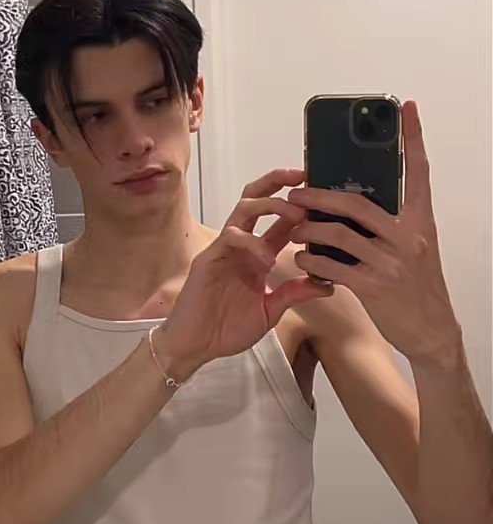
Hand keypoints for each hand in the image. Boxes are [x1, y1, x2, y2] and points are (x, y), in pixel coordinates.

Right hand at [159, 169, 333, 378]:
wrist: (195, 346)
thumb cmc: (226, 329)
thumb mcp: (270, 312)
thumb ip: (293, 294)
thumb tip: (328, 284)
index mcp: (257, 256)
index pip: (279, 221)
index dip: (299, 206)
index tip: (323, 197)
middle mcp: (241, 247)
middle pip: (256, 200)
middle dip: (279, 183)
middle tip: (304, 178)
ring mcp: (223, 250)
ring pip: (244, 209)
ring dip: (272, 206)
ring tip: (295, 216)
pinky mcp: (209, 258)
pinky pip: (231, 237)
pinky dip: (252, 243)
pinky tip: (267, 259)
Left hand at [287, 101, 460, 363]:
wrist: (432, 331)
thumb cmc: (417, 286)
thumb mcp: (414, 248)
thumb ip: (391, 224)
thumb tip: (353, 202)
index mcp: (420, 222)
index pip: (418, 173)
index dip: (413, 140)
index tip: (406, 109)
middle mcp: (408, 238)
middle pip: (357, 203)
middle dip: (320, 195)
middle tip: (297, 191)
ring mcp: (391, 263)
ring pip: (338, 233)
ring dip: (308, 229)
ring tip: (294, 228)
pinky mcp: (374, 287)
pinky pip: (331, 265)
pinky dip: (311, 259)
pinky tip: (302, 258)